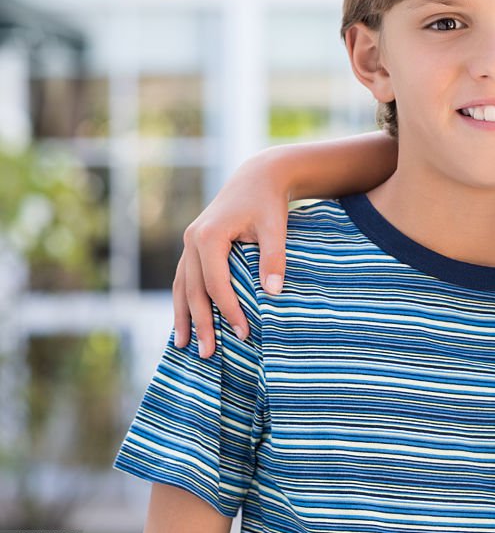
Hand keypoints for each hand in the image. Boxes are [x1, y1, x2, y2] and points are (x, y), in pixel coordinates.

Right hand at [172, 156, 289, 357]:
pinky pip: (184, 279)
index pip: (216, 283)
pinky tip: (186, 322)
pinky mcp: (193, 246)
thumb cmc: (269, 202)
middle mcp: (192, 240)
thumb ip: (273, 257)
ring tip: (185, 346)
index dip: (228, 310)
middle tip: (208, 354)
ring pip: (181, 286)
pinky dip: (184, 301)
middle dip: (201, 323)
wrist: (257, 177)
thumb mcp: (276, 227)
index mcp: (209, 236)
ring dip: (184, 317)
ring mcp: (189, 243)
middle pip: (193, 290)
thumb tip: (272, 292)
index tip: (243, 333)